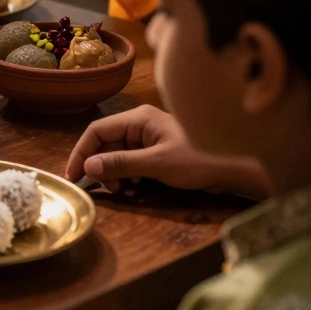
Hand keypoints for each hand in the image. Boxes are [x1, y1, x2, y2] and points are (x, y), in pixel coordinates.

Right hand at [65, 105, 270, 198]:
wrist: (235, 168)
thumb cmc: (198, 161)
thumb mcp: (156, 164)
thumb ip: (121, 164)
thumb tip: (88, 166)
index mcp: (138, 119)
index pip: (97, 131)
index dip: (82, 152)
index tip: (74, 175)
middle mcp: (140, 124)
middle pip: (106, 143)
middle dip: (101, 166)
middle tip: (106, 189)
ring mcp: (149, 138)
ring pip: (117, 154)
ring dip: (114, 173)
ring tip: (123, 190)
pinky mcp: (156, 151)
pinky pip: (131, 161)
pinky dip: (127, 175)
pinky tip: (134, 187)